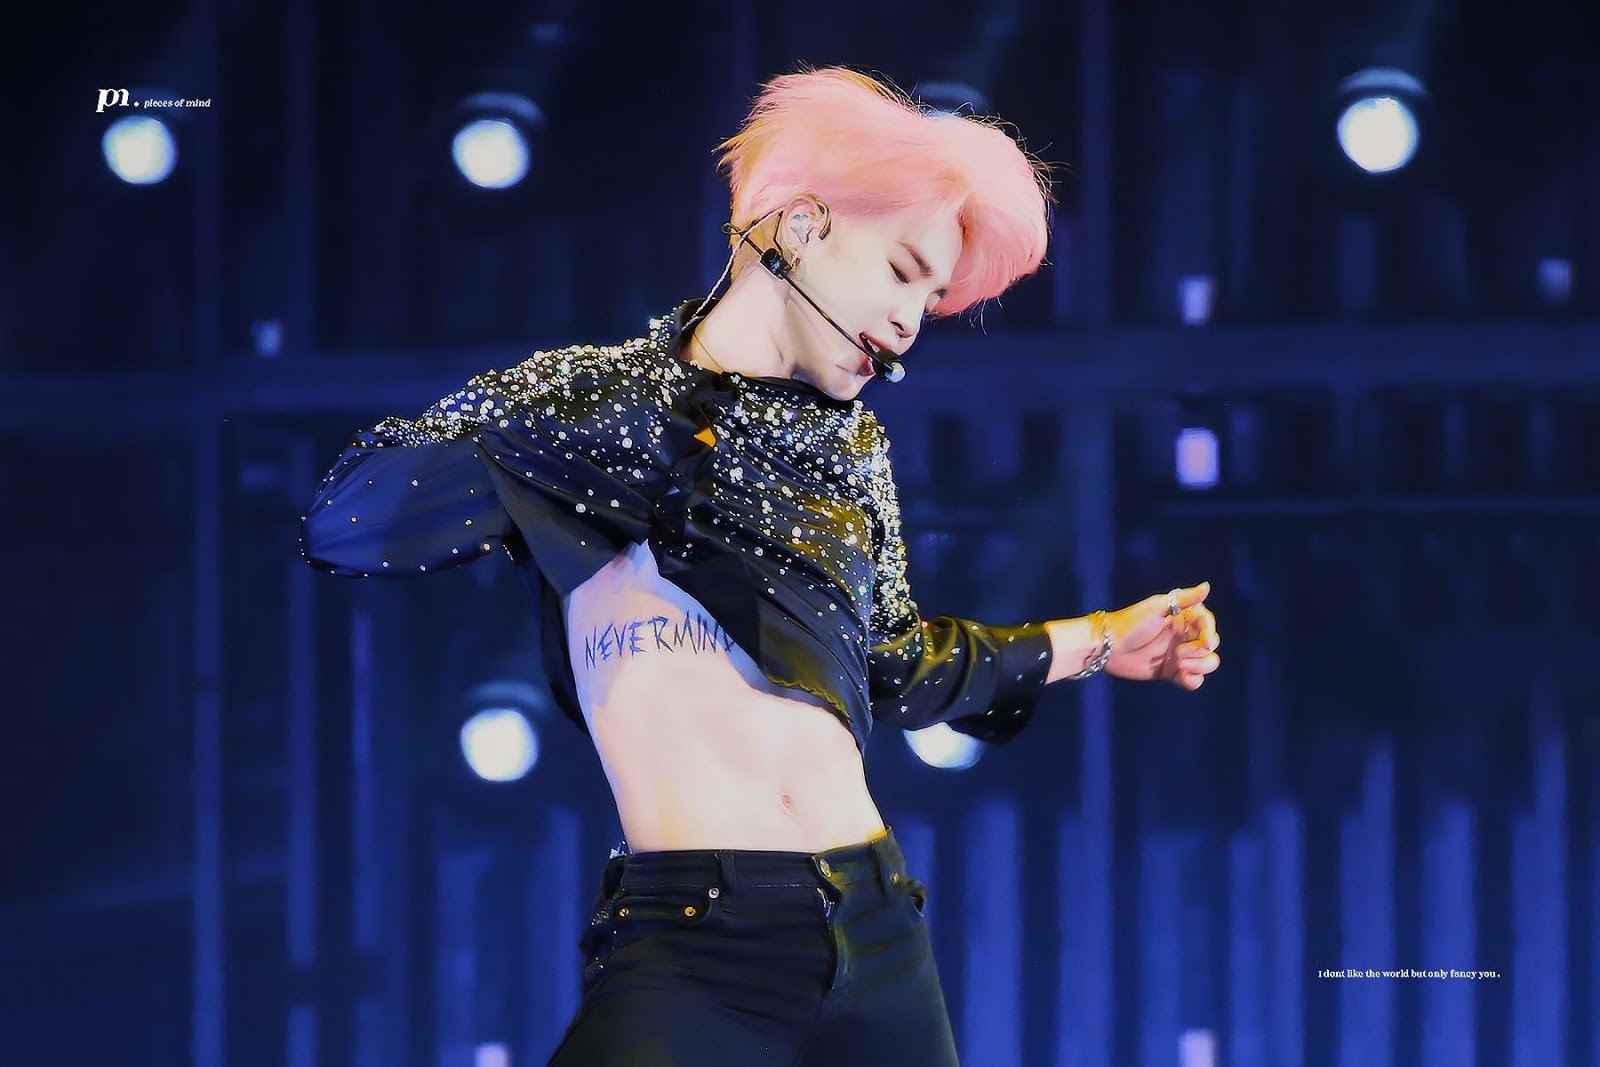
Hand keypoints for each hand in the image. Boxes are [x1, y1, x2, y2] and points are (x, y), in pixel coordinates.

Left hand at [1106, 582, 1220, 689]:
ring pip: (1206, 663)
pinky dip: (1192, 680)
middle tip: (1178, 653)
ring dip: (1199, 666)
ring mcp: (1178, 655)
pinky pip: (1193, 680)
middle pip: (1209, 646)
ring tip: (1179, 666)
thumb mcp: (1156, 608)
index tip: (1205, 642)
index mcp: (1181, 618)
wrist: (1108, 648)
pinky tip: (1180, 677)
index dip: (1209, 633)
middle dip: (1200, 652)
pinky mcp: (1171, 672)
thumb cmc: (1130, 624)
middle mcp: (1183, 636)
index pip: (1207, 624)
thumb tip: (1207, 586)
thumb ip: (1183, 599)